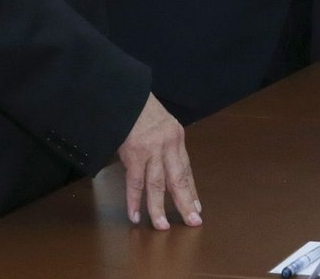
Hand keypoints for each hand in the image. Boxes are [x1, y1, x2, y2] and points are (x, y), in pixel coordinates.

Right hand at [116, 93, 201, 229]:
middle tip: (192, 221)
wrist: (123, 93)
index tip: (196, 207)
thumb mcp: (160, 123)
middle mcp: (167, 144)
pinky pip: (134, 182)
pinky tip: (135, 215)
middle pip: (178, 179)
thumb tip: (165, 167)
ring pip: (156, 185)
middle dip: (185, 202)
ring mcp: (150, 150)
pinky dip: (134, 200)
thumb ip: (163, 144)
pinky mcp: (133, 153)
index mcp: (175, 136)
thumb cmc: (138, 108)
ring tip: (162, 226)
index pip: (186, 169)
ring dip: (158, 208)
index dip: (191, 190)